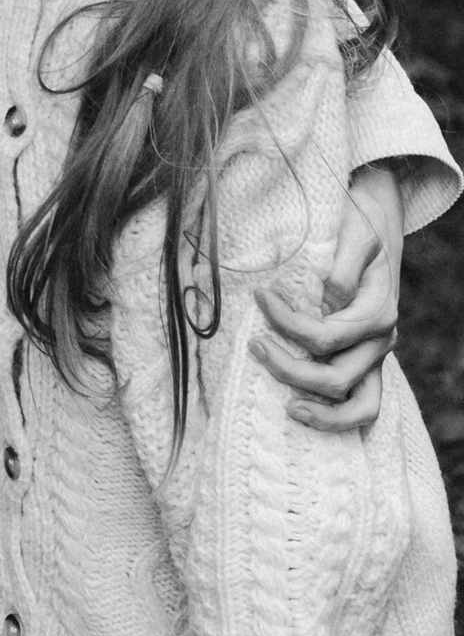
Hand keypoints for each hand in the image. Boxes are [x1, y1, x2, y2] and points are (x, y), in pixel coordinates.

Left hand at [256, 166, 401, 431]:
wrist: (379, 217)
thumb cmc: (359, 221)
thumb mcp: (354, 232)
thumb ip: (342, 266)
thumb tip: (327, 299)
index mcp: (378, 311)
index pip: (326, 336)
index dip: (287, 325)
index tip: (258, 297)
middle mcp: (381, 339)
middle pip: (337, 377)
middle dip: (291, 370)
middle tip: (254, 346)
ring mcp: (376, 355)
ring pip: (360, 405)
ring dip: (320, 410)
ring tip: (284, 405)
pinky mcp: (368, 361)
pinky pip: (364, 404)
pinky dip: (338, 418)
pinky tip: (304, 411)